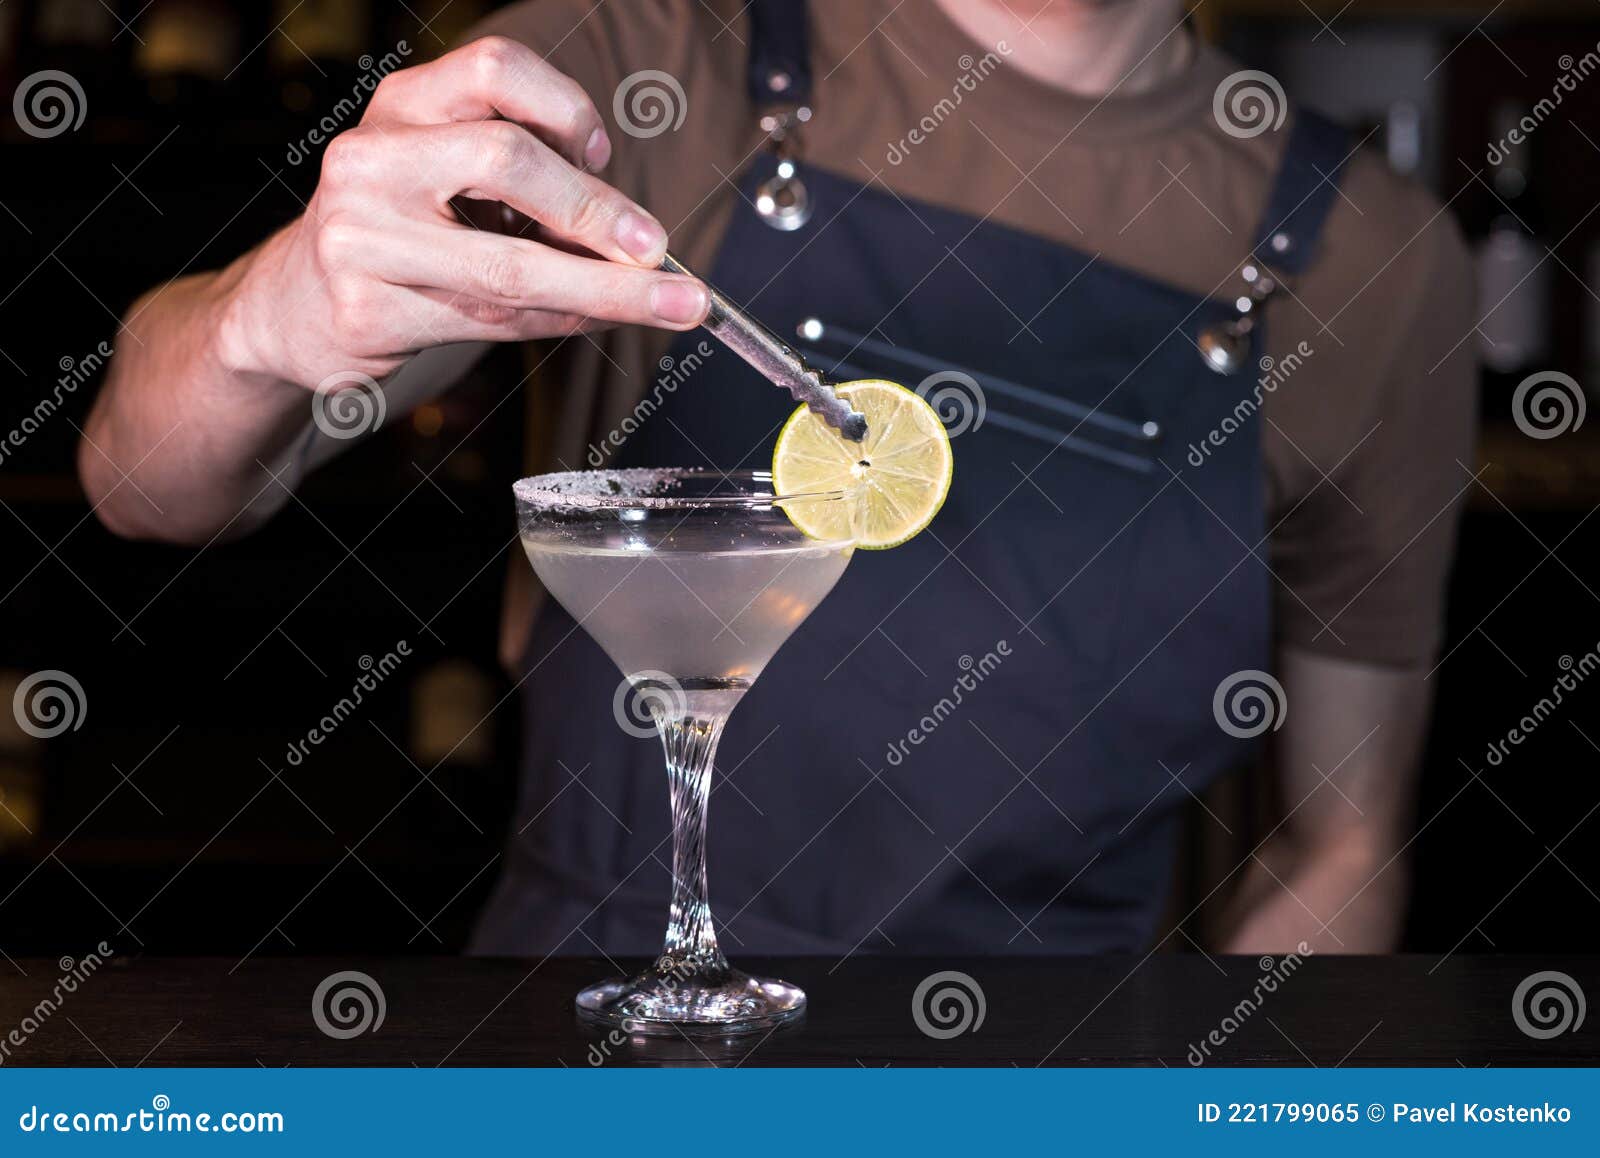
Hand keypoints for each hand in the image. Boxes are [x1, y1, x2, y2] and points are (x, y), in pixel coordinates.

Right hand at [218, 35, 707, 388]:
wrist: (295, 306)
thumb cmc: (400, 233)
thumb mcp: (446, 175)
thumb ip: (527, 182)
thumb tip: (638, 235)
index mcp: (399, 106)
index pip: (494, 68)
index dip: (566, 108)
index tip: (603, 156)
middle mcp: (371, 160)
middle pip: (506, 160)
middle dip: (596, 210)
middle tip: (657, 248)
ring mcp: (360, 239)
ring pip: (511, 267)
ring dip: (608, 291)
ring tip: (674, 304)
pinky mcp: (368, 312)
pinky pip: (493, 323)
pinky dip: (560, 323)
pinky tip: (595, 321)